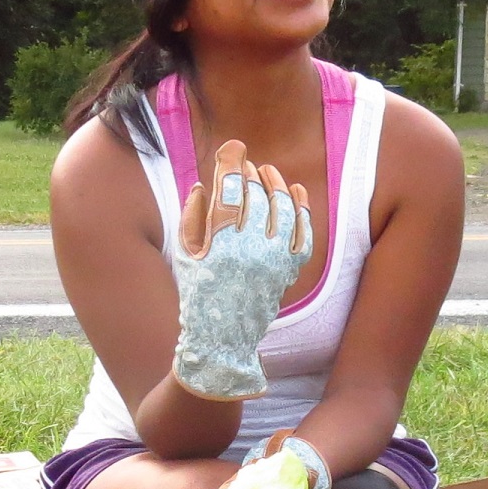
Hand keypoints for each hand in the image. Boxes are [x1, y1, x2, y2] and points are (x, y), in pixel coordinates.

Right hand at [169, 140, 310, 400]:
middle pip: (257, 194)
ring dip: (276, 184)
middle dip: (251, 172)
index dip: (232, 163)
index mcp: (218, 243)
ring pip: (282, 208)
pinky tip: (296, 191)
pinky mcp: (288, 271)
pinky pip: (303, 232)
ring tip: (268, 172)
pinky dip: (302, 208)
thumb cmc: (197, 295)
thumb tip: (203, 186)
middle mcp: (249, 249)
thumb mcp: (184, 256)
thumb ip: (192, 218)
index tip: (234, 148)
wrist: (222, 341)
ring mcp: (273, 260)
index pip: (229, 189)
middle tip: (246, 163)